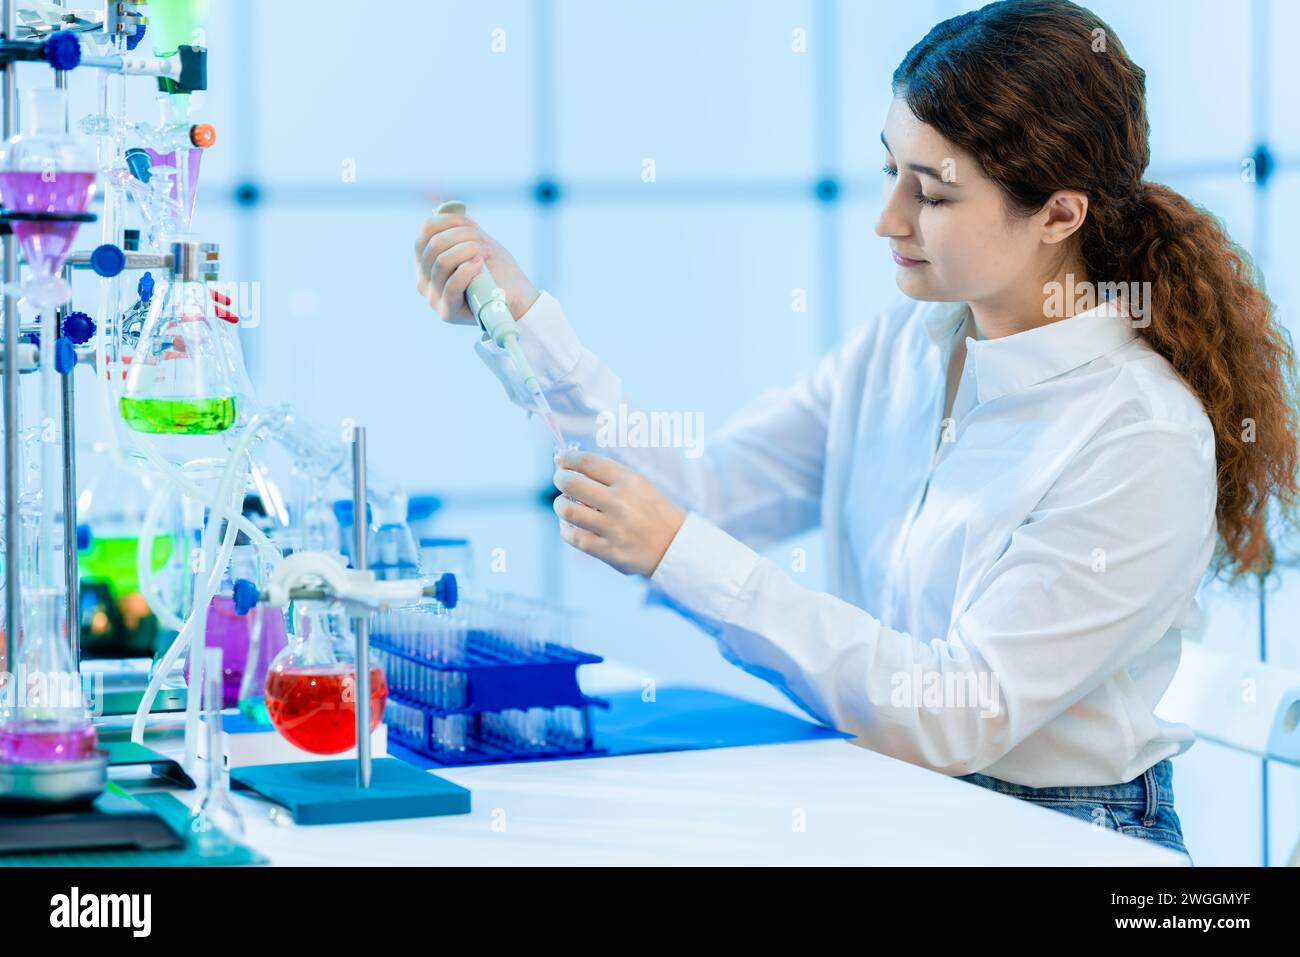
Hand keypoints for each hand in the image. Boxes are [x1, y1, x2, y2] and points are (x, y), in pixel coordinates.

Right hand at [414, 210, 538, 324]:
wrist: (517, 298)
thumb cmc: (496, 270)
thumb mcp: (477, 243)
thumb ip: (461, 227)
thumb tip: (446, 209)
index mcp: (426, 259)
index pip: (426, 230)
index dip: (450, 220)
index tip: (473, 226)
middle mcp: (423, 279)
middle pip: (434, 245)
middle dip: (463, 236)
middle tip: (482, 242)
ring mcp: (433, 297)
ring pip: (442, 262)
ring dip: (468, 251)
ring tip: (485, 254)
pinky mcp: (447, 312)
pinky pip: (451, 285)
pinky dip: (468, 270)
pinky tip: (480, 264)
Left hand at [552, 449, 685, 577]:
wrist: (674, 546)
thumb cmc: (652, 511)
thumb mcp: (639, 485)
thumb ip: (607, 475)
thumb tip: (567, 464)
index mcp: (628, 482)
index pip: (588, 462)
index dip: (568, 458)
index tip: (561, 459)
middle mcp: (619, 502)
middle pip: (571, 484)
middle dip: (560, 479)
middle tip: (561, 481)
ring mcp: (613, 528)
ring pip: (568, 511)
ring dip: (560, 505)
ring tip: (565, 505)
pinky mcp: (608, 550)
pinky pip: (574, 537)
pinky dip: (566, 530)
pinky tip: (571, 527)